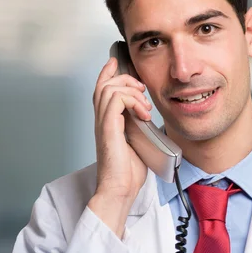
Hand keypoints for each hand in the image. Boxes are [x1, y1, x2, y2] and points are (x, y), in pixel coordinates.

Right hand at [88, 57, 152, 236]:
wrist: (120, 190)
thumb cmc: (129, 171)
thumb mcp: (138, 140)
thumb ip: (139, 124)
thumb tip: (149, 114)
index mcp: (108, 122)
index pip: (102, 89)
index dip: (108, 72)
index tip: (118, 62)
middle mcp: (102, 120)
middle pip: (103, 84)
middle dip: (125, 78)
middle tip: (142, 89)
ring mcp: (103, 124)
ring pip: (109, 89)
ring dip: (131, 91)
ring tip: (145, 105)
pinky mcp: (108, 129)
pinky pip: (114, 101)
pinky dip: (132, 101)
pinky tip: (144, 113)